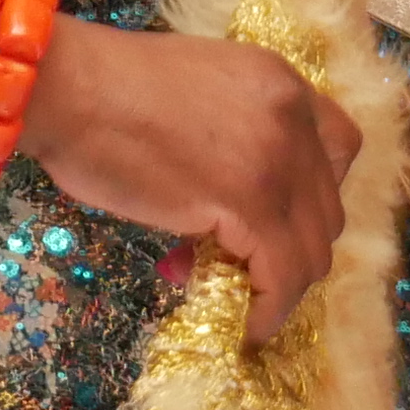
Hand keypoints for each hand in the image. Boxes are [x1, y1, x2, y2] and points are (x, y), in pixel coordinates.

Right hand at [24, 23, 358, 341]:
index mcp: (280, 83)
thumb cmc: (105, 89)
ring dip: (277, 284)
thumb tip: (224, 213)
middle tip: (231, 261)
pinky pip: (283, 278)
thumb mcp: (194, 95)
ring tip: (223, 288)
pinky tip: (244, 325)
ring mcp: (278, 161)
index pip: (339, 149)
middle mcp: (293, 118)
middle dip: (287, 247)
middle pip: (327, 210)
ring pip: (313, 251)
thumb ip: (229, 137)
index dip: (313, 196)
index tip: (277, 219)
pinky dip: (269, 311)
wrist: (70, 87)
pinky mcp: (251, 203)